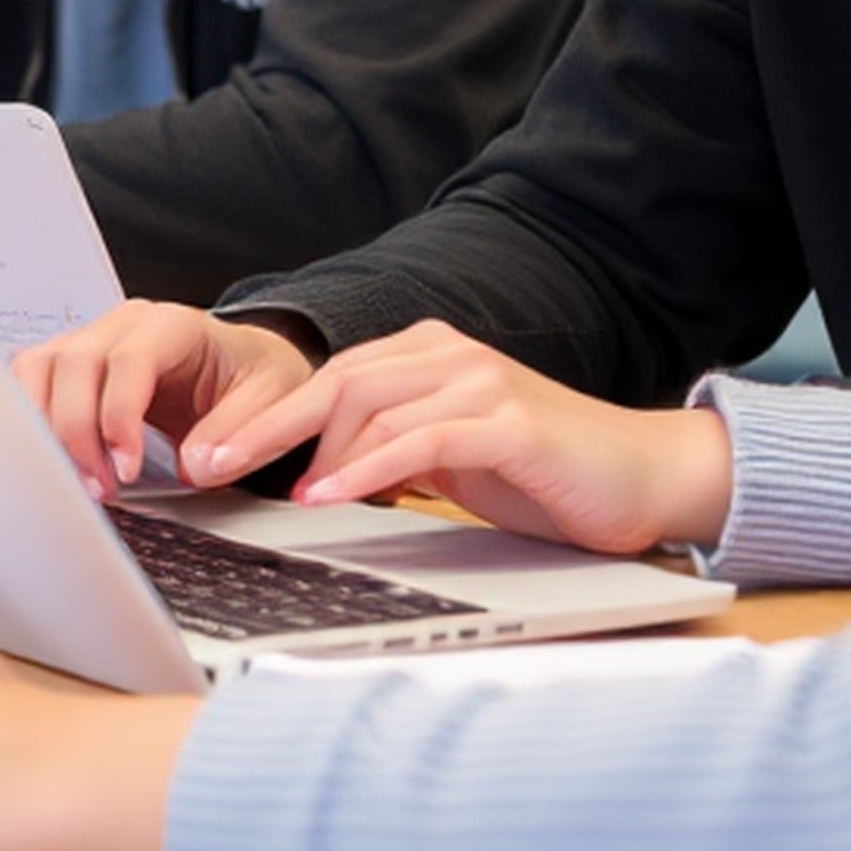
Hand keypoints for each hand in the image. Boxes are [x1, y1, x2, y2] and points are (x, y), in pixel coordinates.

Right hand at [12, 301, 316, 499]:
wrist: (240, 364)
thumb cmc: (252, 377)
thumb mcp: (271, 399)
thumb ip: (238, 431)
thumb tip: (195, 466)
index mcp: (174, 325)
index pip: (130, 360)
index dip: (119, 416)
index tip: (126, 470)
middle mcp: (124, 325)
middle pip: (74, 362)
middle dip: (77, 431)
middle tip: (100, 488)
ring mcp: (91, 340)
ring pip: (40, 368)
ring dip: (45, 428)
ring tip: (76, 480)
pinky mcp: (71, 366)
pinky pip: (30, 381)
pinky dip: (30, 420)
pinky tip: (51, 460)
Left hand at [204, 320, 734, 555]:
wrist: (640, 477)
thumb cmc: (540, 472)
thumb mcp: (447, 459)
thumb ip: (388, 452)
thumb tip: (311, 476)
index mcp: (427, 356)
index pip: (327, 378)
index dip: (264, 414)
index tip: (210, 453)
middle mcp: (448, 355)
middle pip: (334, 383)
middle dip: (265, 427)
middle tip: (210, 466)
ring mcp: (480, 383)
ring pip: (370, 406)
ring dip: (310, 453)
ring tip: (264, 489)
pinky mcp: (508, 422)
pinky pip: (421, 440)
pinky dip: (367, 468)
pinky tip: (330, 495)